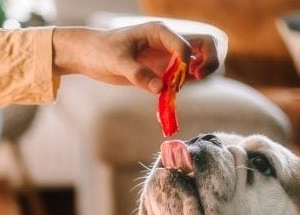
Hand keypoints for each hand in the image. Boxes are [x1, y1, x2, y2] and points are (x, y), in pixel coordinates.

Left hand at [52, 22, 219, 93]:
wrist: (89, 56)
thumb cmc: (101, 50)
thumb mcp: (117, 62)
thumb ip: (138, 74)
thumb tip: (160, 89)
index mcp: (160, 33)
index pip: (187, 45)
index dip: (185, 63)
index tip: (173, 80)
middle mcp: (168, 43)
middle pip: (204, 46)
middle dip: (209, 61)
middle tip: (199, 78)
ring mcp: (166, 58)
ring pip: (196, 63)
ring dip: (196, 77)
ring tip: (177, 89)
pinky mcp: (161, 72)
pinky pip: (180, 79)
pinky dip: (181, 88)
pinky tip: (168, 97)